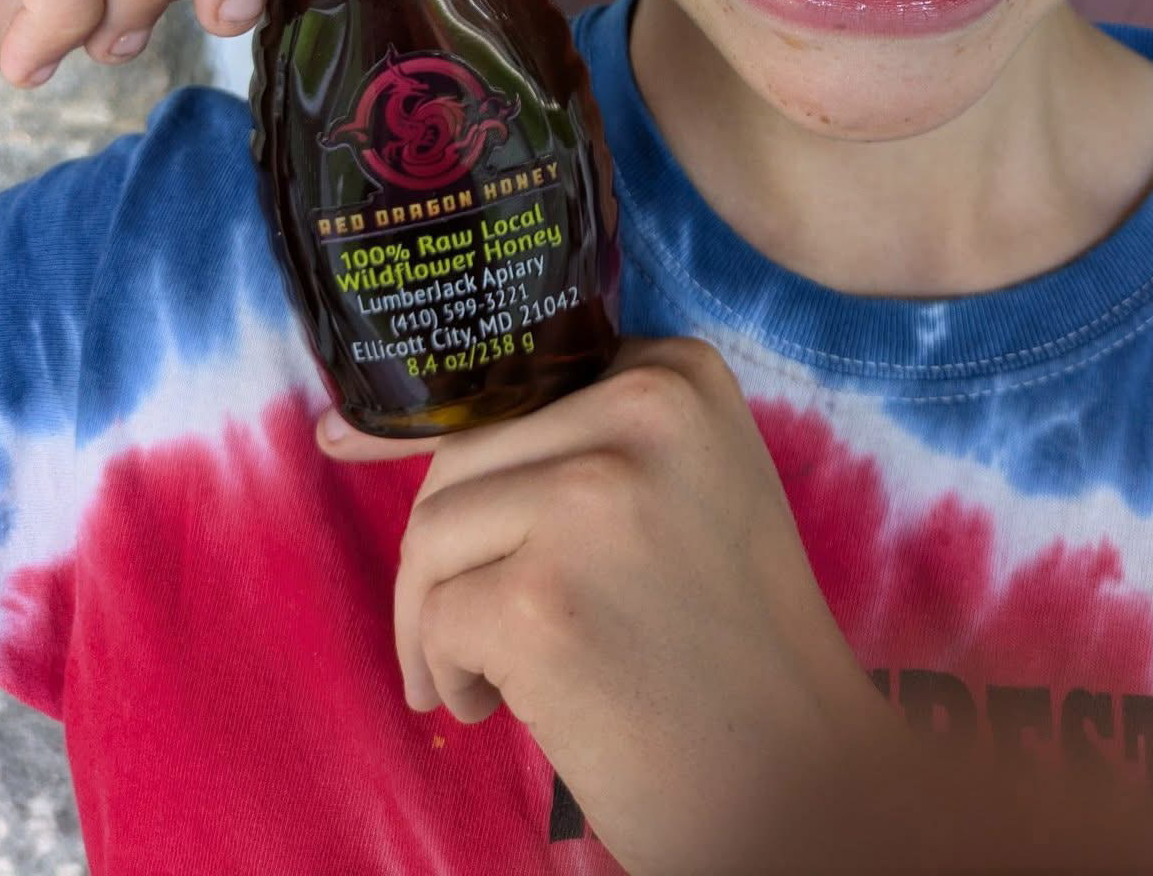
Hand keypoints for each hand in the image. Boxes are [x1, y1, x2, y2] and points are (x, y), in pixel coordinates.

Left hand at [318, 338, 924, 875]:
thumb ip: (577, 439)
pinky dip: (446, 673)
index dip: (450, 446)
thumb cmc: (729, 642)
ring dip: (432, 619)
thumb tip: (349, 424)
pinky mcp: (541, 599)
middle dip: (439, 555)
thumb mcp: (685, 487)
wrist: (803, 781)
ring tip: (486, 680)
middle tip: (468, 635)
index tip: (384, 471)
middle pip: (461, 456)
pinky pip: (433, 617)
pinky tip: (503, 709)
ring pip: (432, 533)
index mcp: (678, 370)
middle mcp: (641, 412)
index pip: (513, 384)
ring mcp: (592, 500)